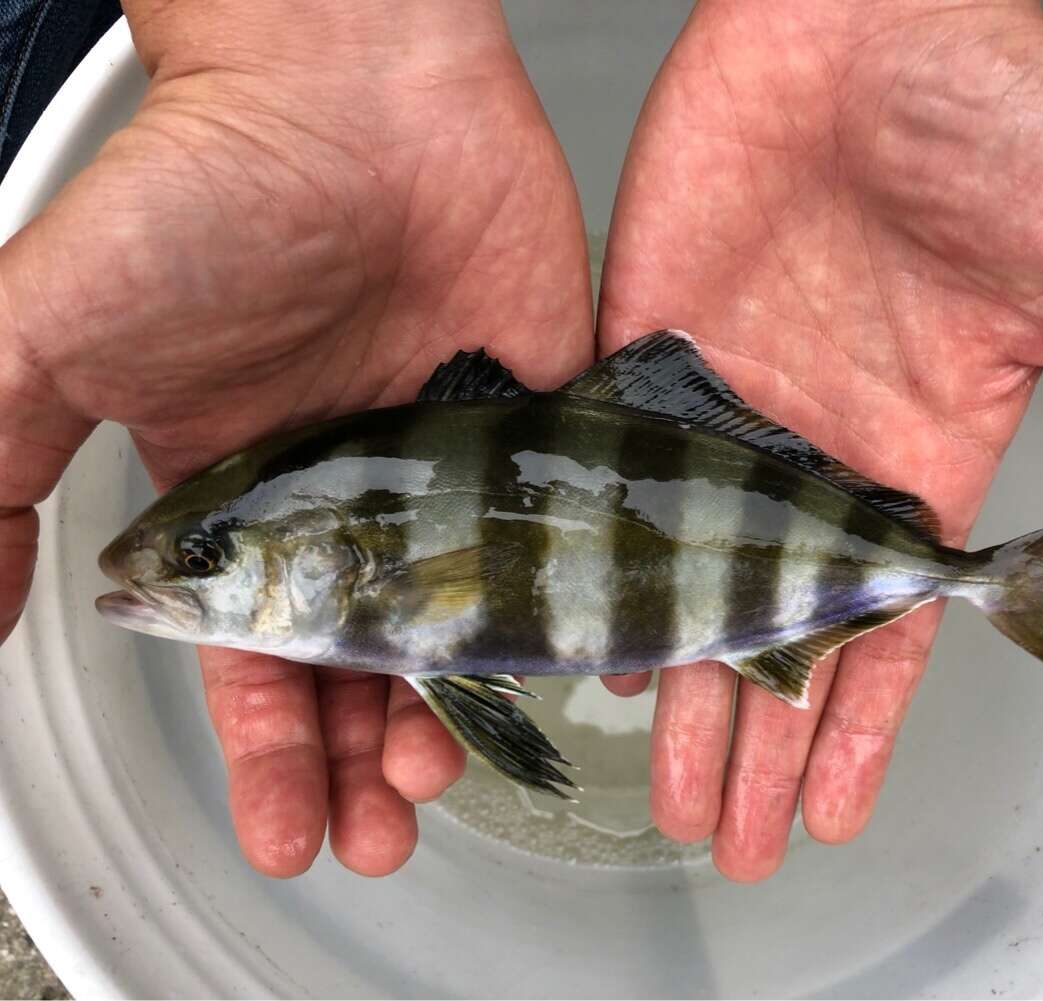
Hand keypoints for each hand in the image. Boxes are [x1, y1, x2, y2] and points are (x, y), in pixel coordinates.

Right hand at [0, 0, 590, 875]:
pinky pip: (560, 533)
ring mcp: (448, 461)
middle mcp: (348, 492)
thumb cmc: (200, 193)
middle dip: (363, 757)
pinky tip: (572, 675)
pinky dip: (568, 605)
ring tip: (452, 771)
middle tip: (383, 831)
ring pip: (462, 617)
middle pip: (362, 660)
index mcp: (241, 494)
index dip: (267, 753)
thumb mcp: (49, 337)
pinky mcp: (536, 416)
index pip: (252, 657)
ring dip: (456, 706)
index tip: (291, 831)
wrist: (350, 82)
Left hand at [597, 0, 1042, 880]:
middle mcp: (817, 449)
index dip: (865, 723)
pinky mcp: (652, 349)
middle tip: (733, 842)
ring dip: (683, 684)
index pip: (889, 624)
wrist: (869, 14)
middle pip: (782, 629)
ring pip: (695, 578)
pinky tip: (594, 638)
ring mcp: (730, 407)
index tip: (837, 810)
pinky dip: (605, 559)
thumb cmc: (991, 118)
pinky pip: (622, 481)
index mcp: (920, 450)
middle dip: (762, 740)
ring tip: (666, 789)